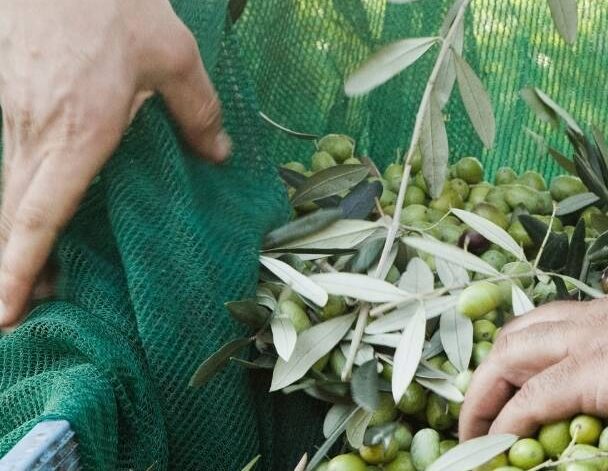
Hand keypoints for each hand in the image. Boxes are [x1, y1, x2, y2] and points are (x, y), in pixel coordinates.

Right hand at [0, 0, 229, 326]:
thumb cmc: (110, 4)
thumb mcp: (172, 55)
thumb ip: (197, 111)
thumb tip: (218, 154)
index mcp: (79, 132)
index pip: (40, 215)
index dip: (20, 267)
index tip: (6, 310)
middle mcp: (36, 132)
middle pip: (12, 216)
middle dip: (12, 270)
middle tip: (20, 314)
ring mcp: (14, 115)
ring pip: (7, 191)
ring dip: (14, 238)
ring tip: (36, 279)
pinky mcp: (8, 99)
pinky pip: (10, 161)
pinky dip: (18, 199)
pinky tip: (36, 213)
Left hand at [458, 280, 607, 439]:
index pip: (554, 323)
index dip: (526, 352)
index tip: (514, 385)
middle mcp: (597, 316)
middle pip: (518, 332)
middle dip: (490, 371)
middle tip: (483, 412)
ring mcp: (593, 341)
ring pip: (510, 356)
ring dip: (484, 395)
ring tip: (475, 435)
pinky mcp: (597, 373)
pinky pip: (533, 399)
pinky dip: (508, 422)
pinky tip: (497, 444)